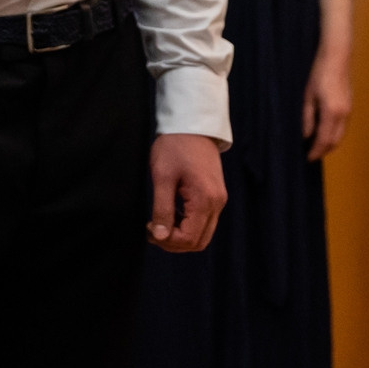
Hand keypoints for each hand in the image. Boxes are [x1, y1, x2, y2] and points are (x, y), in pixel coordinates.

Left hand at [148, 132, 227, 251]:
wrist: (193, 124)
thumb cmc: (175, 146)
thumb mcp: (162, 177)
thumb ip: (162, 209)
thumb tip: (159, 236)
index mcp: (205, 200)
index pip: (189, 239)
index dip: (167, 241)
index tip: (149, 227)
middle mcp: (217, 203)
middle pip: (198, 242)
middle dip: (174, 243)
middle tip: (153, 230)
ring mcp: (218, 200)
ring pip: (202, 234)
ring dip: (181, 236)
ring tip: (160, 222)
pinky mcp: (215, 195)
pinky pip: (204, 222)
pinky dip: (187, 225)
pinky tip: (171, 214)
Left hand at [302, 0, 354, 161]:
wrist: (337, 57)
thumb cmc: (318, 74)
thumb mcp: (307, 96)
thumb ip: (307, 118)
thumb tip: (305, 136)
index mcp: (332, 112)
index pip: (324, 140)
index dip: (316, 151)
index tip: (307, 158)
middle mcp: (344, 114)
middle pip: (335, 141)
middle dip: (323, 150)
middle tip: (310, 155)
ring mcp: (349, 110)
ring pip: (340, 135)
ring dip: (329, 143)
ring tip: (315, 145)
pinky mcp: (350, 106)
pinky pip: (343, 127)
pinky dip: (334, 134)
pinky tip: (323, 132)